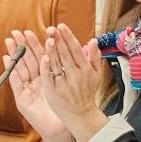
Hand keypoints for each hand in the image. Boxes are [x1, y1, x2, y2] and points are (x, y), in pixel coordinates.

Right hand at [5, 30, 68, 141]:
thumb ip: (68, 69)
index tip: (31, 31)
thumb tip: (78, 49)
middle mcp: (36, 81)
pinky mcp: (21, 98)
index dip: (35, 44)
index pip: (40, 56)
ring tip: (9, 41)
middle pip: (28, 60)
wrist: (59, 128)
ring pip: (20, 68)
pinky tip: (6, 59)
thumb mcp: (67, 85)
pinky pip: (15, 82)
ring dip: (14, 54)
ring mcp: (28, 89)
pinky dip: (10, 70)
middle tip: (16, 32)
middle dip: (22, 45)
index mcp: (47, 76)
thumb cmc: (64, 107)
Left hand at [40, 23, 107, 141]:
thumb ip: (95, 57)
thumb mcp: (96, 75)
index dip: (68, 37)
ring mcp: (64, 84)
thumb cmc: (87, 92)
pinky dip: (47, 67)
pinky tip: (44, 57)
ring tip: (47, 38)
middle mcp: (76, 76)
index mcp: (85, 69)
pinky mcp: (54, 91)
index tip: (61, 26)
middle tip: (51, 28)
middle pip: (65, 54)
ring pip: (57, 64)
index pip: (75, 49)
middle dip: (58, 40)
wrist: (81, 115)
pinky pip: (49, 77)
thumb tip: (93, 40)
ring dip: (52, 50)